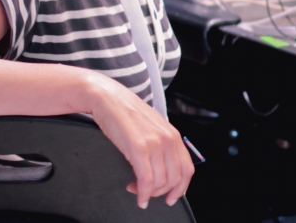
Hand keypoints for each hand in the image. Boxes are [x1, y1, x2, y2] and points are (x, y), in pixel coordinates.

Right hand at [84, 74, 194, 207]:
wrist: (109, 98)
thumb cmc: (127, 114)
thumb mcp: (152, 129)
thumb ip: (161, 146)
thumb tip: (163, 170)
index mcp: (174, 135)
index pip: (187, 169)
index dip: (180, 188)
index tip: (171, 197)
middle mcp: (168, 139)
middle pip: (175, 179)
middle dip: (161, 193)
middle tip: (148, 194)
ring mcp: (155, 143)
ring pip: (161, 182)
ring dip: (148, 193)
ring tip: (136, 189)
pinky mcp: (139, 147)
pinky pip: (146, 180)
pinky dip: (142, 193)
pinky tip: (136, 194)